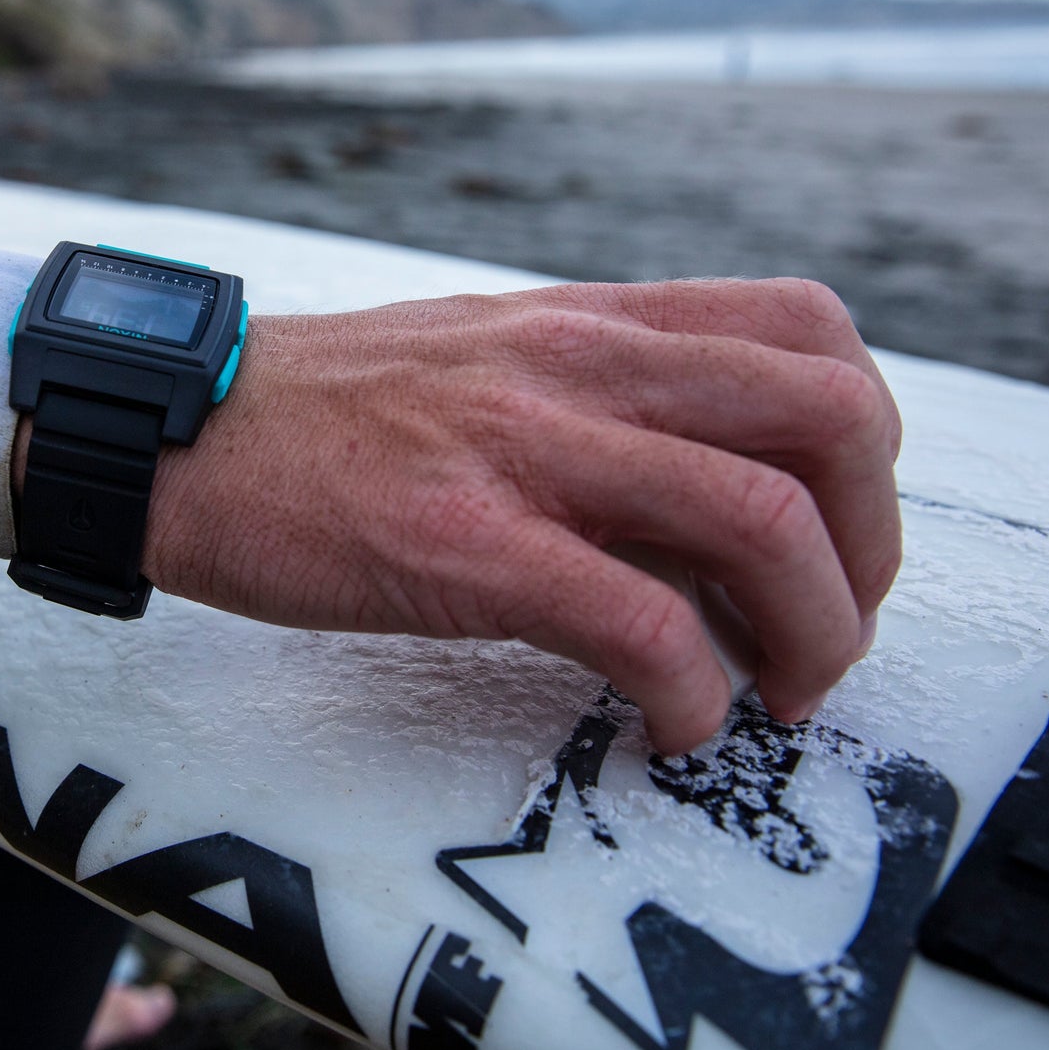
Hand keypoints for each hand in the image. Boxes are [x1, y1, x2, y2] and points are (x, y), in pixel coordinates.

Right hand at [136, 278, 901, 754]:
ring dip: (814, 634)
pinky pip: (641, 624)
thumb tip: (706, 510)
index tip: (832, 537)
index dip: (864, 449)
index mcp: (587, 322)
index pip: (811, 332)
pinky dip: (694, 696)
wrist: (175, 429)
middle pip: (830, 418)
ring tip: (774, 694)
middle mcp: (578, 365)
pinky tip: (668, 727)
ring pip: (762, 519)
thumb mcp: (483, 364)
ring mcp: (522, 447)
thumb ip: (600, 409)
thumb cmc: (323, 412)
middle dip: (872, 550)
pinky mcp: (462, 543)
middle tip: (824, 632)